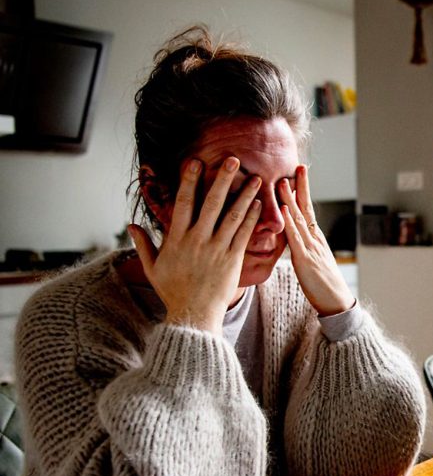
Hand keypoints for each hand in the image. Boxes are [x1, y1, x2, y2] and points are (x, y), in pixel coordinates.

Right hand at [128, 157, 262, 333]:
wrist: (194, 315)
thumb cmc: (173, 292)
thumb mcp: (152, 268)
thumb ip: (143, 245)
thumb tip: (130, 225)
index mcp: (177, 239)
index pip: (184, 203)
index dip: (190, 181)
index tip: (195, 162)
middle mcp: (198, 240)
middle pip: (212, 203)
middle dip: (223, 179)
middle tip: (233, 159)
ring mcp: (217, 249)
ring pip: (233, 216)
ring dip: (245, 195)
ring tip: (255, 178)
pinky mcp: (233, 259)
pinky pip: (244, 234)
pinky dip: (252, 218)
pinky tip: (259, 204)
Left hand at [279, 165, 354, 315]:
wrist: (336, 302)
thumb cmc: (323, 285)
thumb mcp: (312, 262)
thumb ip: (303, 248)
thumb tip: (294, 239)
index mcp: (315, 239)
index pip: (308, 210)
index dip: (302, 192)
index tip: (298, 174)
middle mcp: (314, 239)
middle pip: (307, 208)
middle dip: (302, 186)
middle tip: (299, 166)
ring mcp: (310, 248)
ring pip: (299, 219)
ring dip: (291, 199)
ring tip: (283, 181)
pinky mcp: (305, 260)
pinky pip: (296, 239)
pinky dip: (290, 223)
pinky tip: (284, 211)